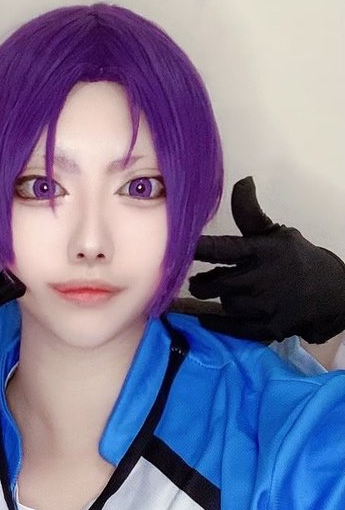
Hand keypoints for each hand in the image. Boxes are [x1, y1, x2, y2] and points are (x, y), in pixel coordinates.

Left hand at [188, 177, 344, 342]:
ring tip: (220, 293)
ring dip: (218, 299)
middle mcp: (262, 279)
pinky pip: (232, 328)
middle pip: (215, 284)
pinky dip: (216, 323)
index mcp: (263, 251)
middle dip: (201, 283)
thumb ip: (251, 214)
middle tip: (196, 280)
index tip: (179, 248)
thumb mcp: (276, 234)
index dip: (197, 249)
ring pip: (224, 304)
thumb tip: (242, 181)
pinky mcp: (267, 328)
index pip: (222, 249)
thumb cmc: (296, 260)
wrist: (330, 294)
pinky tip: (208, 317)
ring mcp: (265, 306)